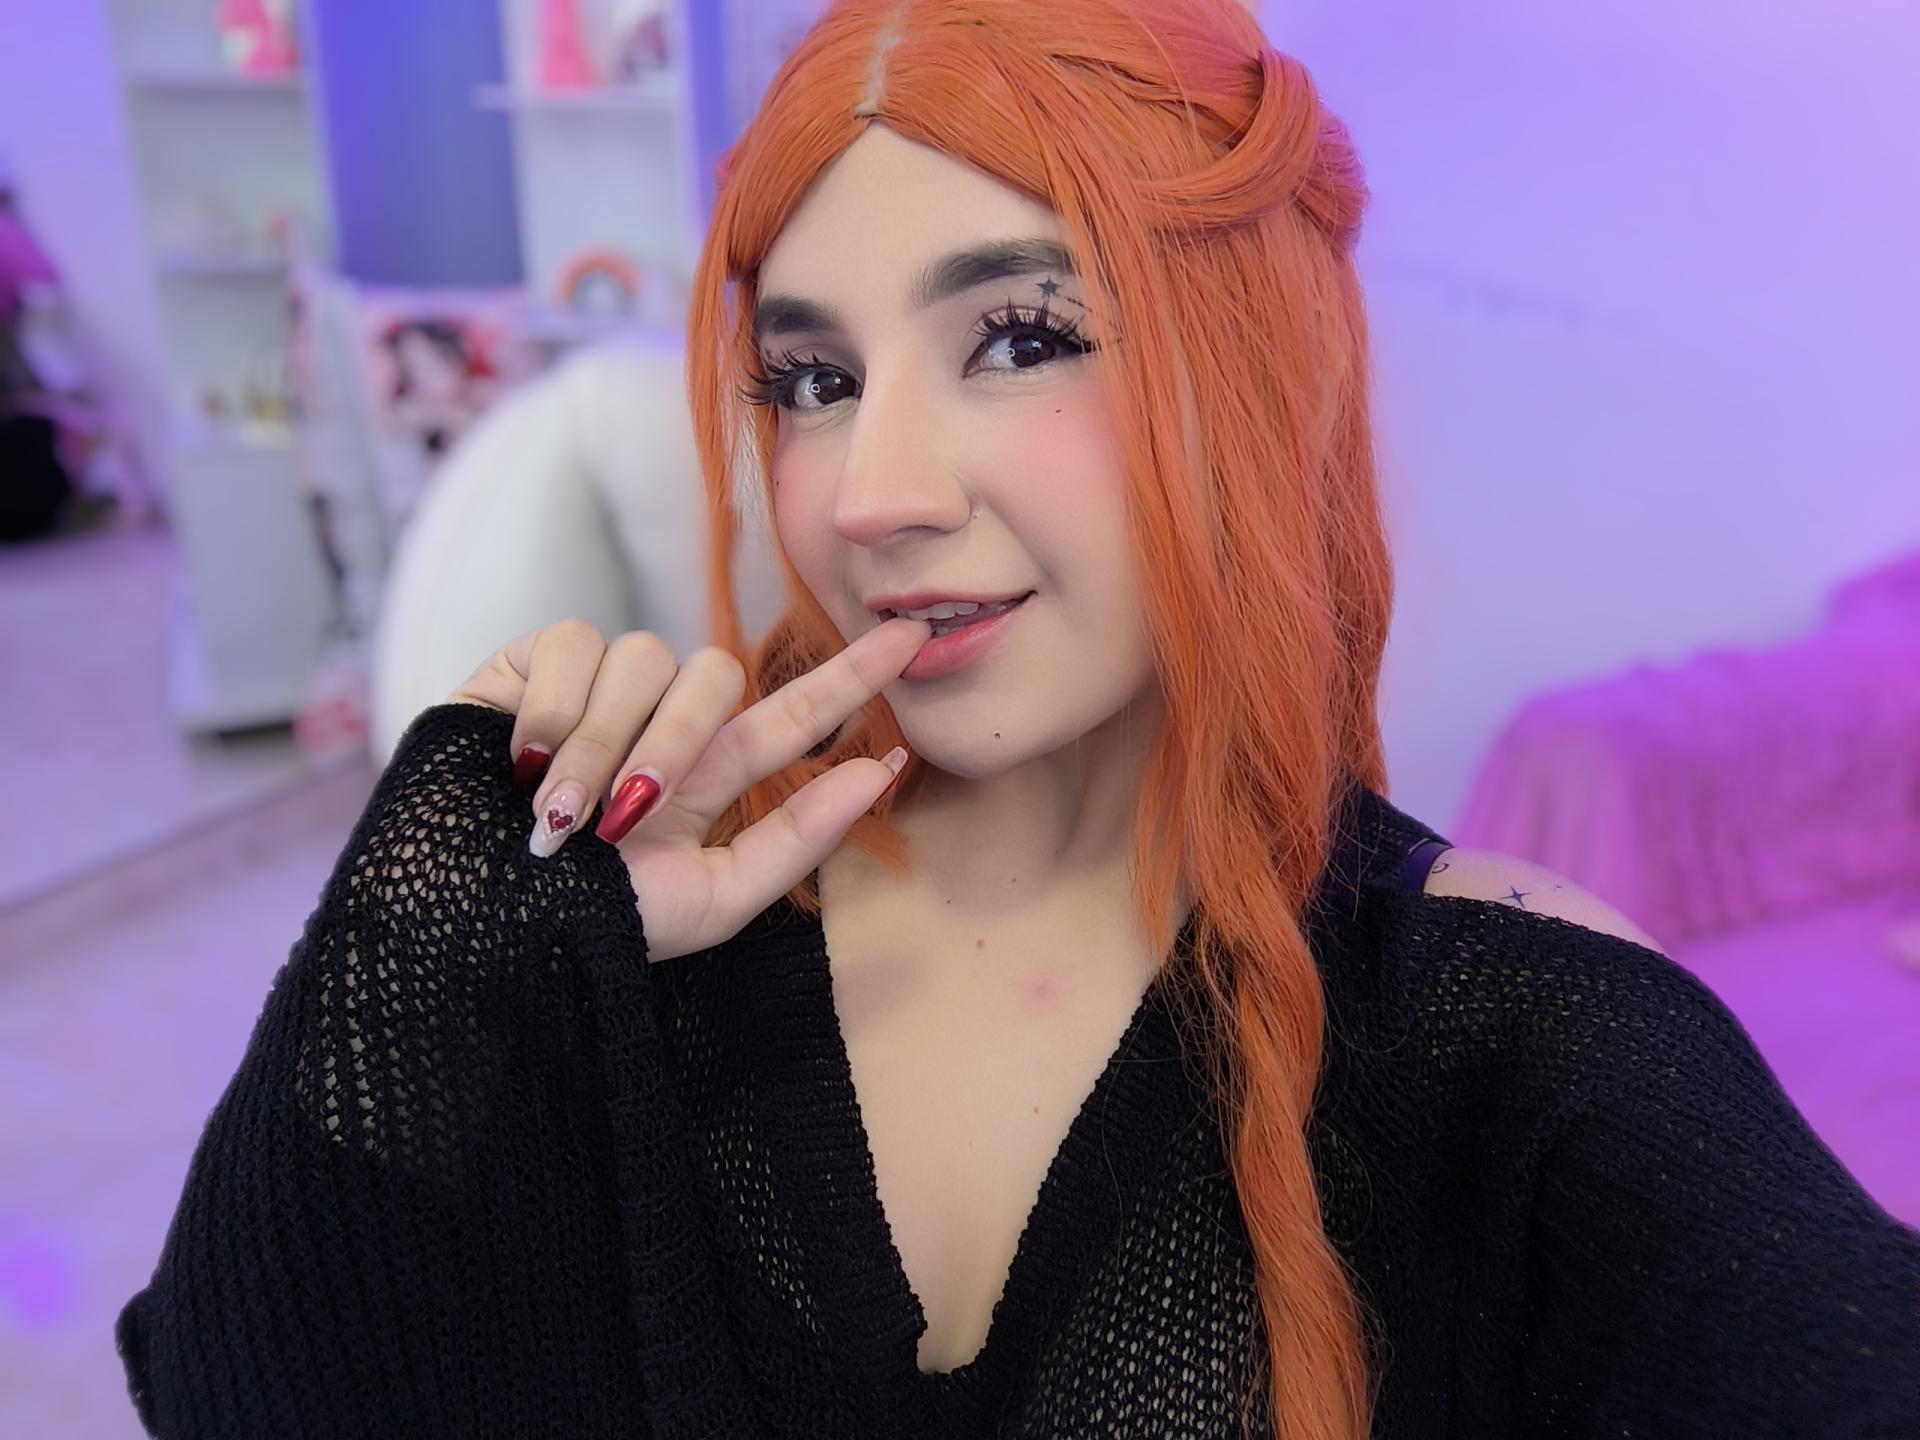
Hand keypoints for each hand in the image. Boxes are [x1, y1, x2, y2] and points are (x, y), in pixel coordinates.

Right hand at [446, 616, 932, 962]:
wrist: (467, 926)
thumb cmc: (589, 925)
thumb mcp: (708, 903)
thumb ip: (796, 841)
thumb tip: (881, 770)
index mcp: (705, 774)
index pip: (791, 712)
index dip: (851, 676)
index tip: (912, 637)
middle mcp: (657, 721)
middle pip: (715, 675)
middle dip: (676, 746)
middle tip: (625, 820)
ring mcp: (594, 688)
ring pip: (643, 659)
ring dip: (603, 747)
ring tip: (557, 820)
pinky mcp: (527, 664)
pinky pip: (572, 644)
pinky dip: (553, 713)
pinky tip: (521, 765)